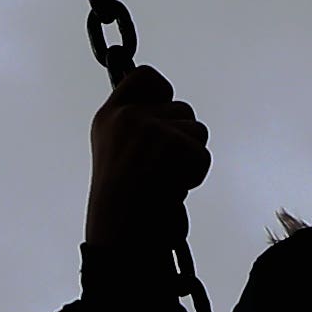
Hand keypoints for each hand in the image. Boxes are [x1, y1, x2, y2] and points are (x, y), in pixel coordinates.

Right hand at [87, 65, 210, 247]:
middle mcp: (128, 116)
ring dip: (190, 158)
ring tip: (165, 183)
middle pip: (181, 108)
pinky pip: (202, 154)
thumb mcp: (117, 155)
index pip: (143, 77)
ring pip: (197, 129)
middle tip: (161, 172)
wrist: (121, 235)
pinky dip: (194, 175)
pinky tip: (172, 191)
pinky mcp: (173, 144)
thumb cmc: (123, 206)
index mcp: (109, 118)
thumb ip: (138, 127)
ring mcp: (150, 128)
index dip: (162, 88)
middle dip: (182, 139)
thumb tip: (172, 109)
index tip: (166, 102)